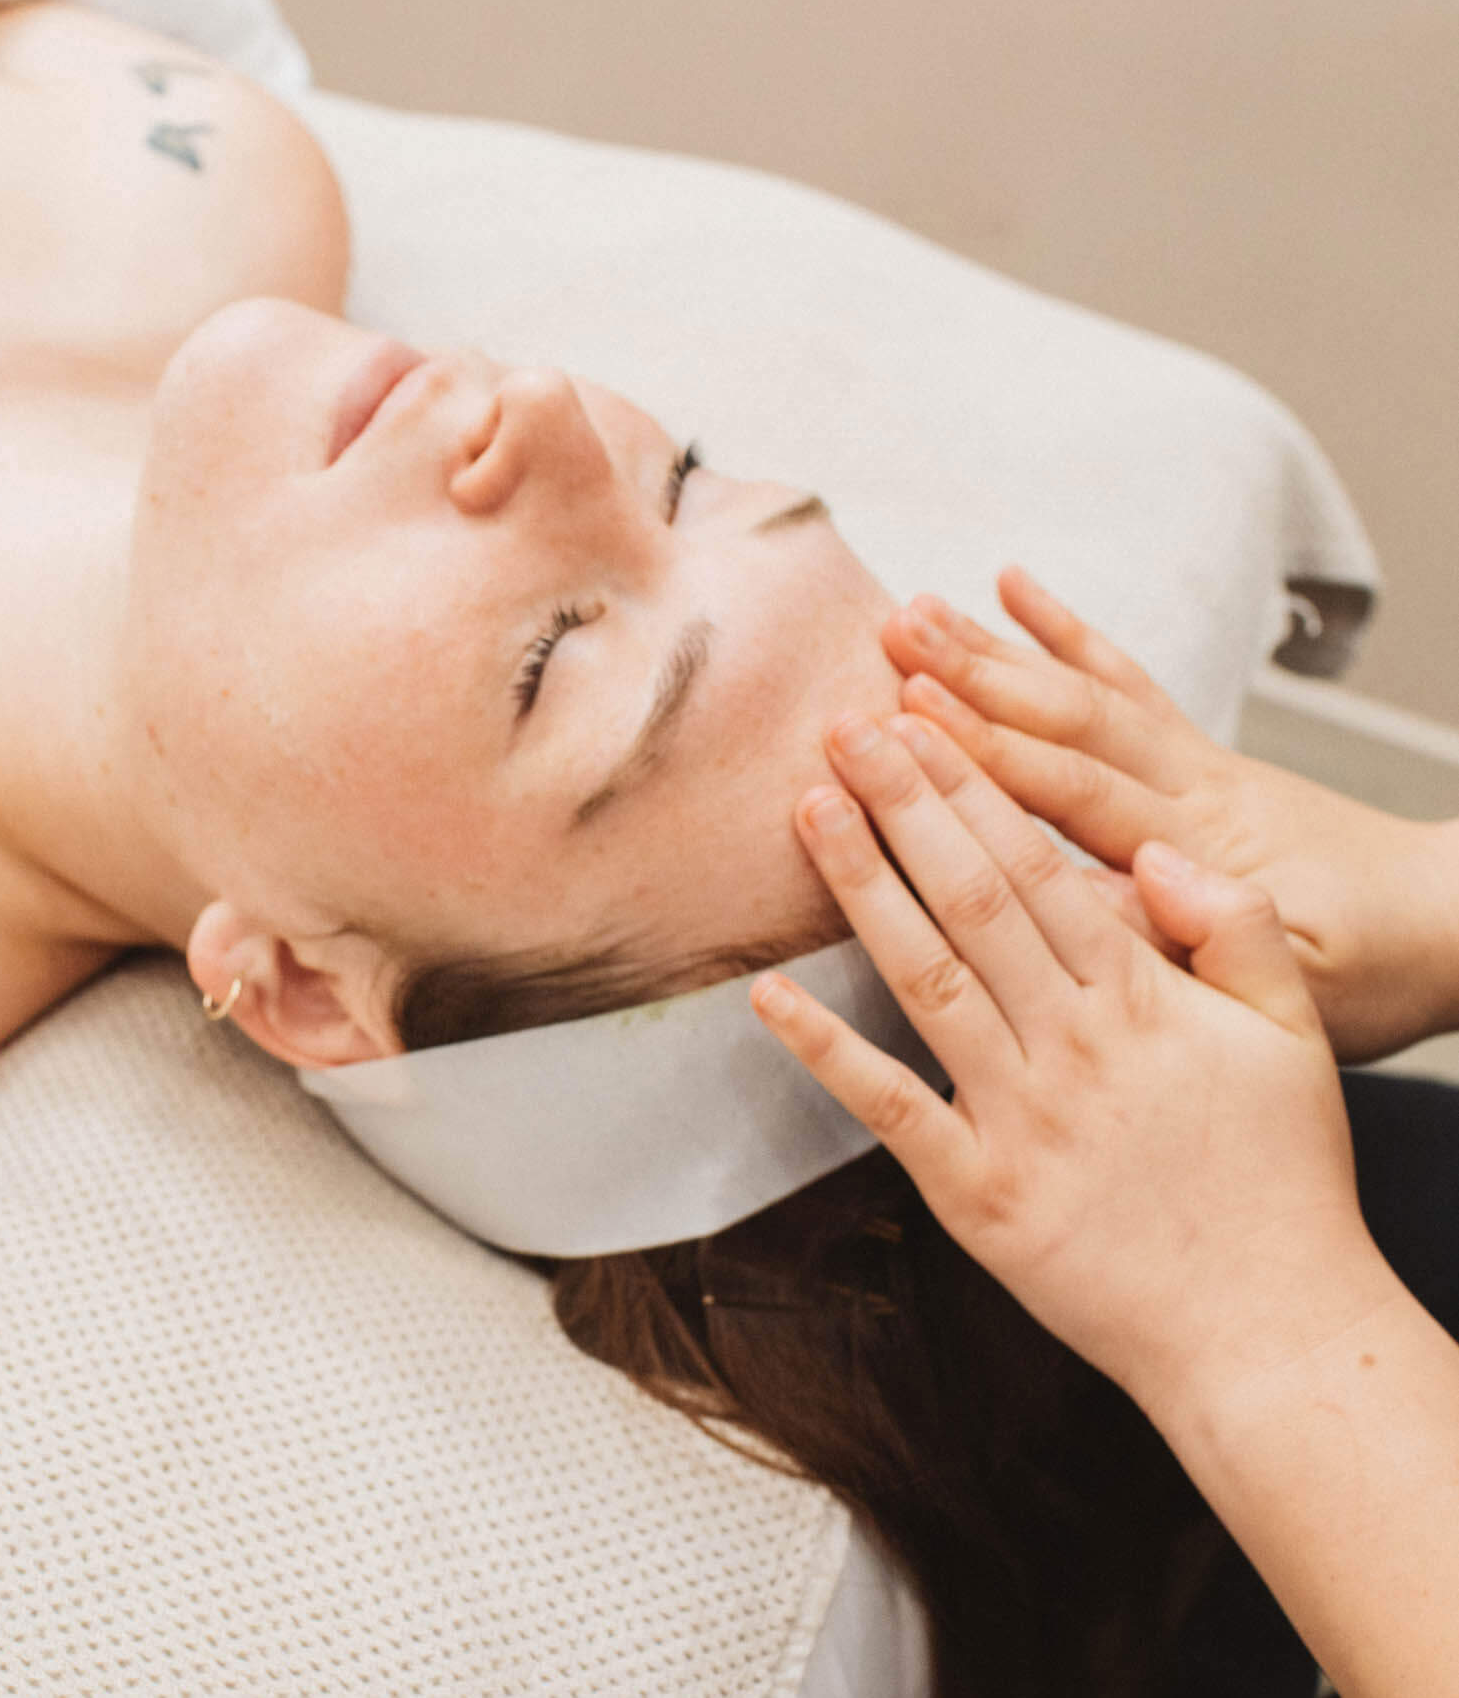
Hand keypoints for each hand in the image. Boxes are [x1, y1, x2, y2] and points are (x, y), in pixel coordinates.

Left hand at [753, 711, 1395, 1420]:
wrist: (1271, 1334)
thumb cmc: (1283, 1184)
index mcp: (1141, 998)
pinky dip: (824, 1051)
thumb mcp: (1293, 1034)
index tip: (919, 725)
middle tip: (844, 730)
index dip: (971, 789)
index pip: (1039, 866)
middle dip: (903, 804)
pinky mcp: (978, 1197)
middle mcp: (1072, 1046)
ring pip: (925, 977)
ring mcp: (1019, 1120)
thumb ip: (1236, 927)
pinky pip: (889, 1109)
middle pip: (971, 898)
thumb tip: (1159, 852)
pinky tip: (768, 995)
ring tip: (809, 811)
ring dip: (859, 888)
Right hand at [881, 567, 1457, 1063]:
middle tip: (887, 645)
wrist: (1448, 920)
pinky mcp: (1199, 752)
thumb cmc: (1370, 971)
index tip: (909, 721)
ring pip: (1085, 692)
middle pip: (1068, 722)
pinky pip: (1127, 681)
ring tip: (916, 611)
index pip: (1076, 791)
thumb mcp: (1288, 995)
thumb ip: (1190, 945)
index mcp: (1202, 852)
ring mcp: (1194, 762)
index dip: (990, 755)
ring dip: (996, 648)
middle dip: (971, 681)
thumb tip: (1084, 904)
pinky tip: (1016, 591)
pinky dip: (1067, 632)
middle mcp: (1190, 789)